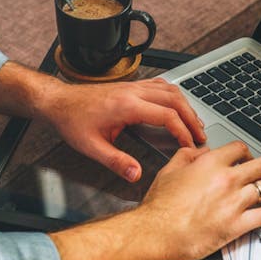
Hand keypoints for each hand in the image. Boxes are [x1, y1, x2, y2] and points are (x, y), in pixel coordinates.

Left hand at [38, 77, 206, 181]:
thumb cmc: (72, 121)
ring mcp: (133, 86)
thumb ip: (115, 161)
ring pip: (170, 90)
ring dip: (186, 105)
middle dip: (192, 118)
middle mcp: (132, 92)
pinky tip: (178, 105)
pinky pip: (160, 85)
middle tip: (201, 136)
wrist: (59, 102)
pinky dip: (174, 96)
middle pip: (174, 100)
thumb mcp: (91, 147)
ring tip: (195, 123)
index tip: (189, 145)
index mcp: (126, 106)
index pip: (166, 115)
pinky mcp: (130, 86)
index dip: (182, 131)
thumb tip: (135, 174)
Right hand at [133, 142, 260, 259]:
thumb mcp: (170, 170)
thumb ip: (188, 155)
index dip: (246, 153)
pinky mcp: (238, 224)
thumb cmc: (160, 206)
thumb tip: (200, 151)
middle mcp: (227, 179)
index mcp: (211, 163)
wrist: (157, 232)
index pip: (240, 148)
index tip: (247, 158)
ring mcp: (235, 202)